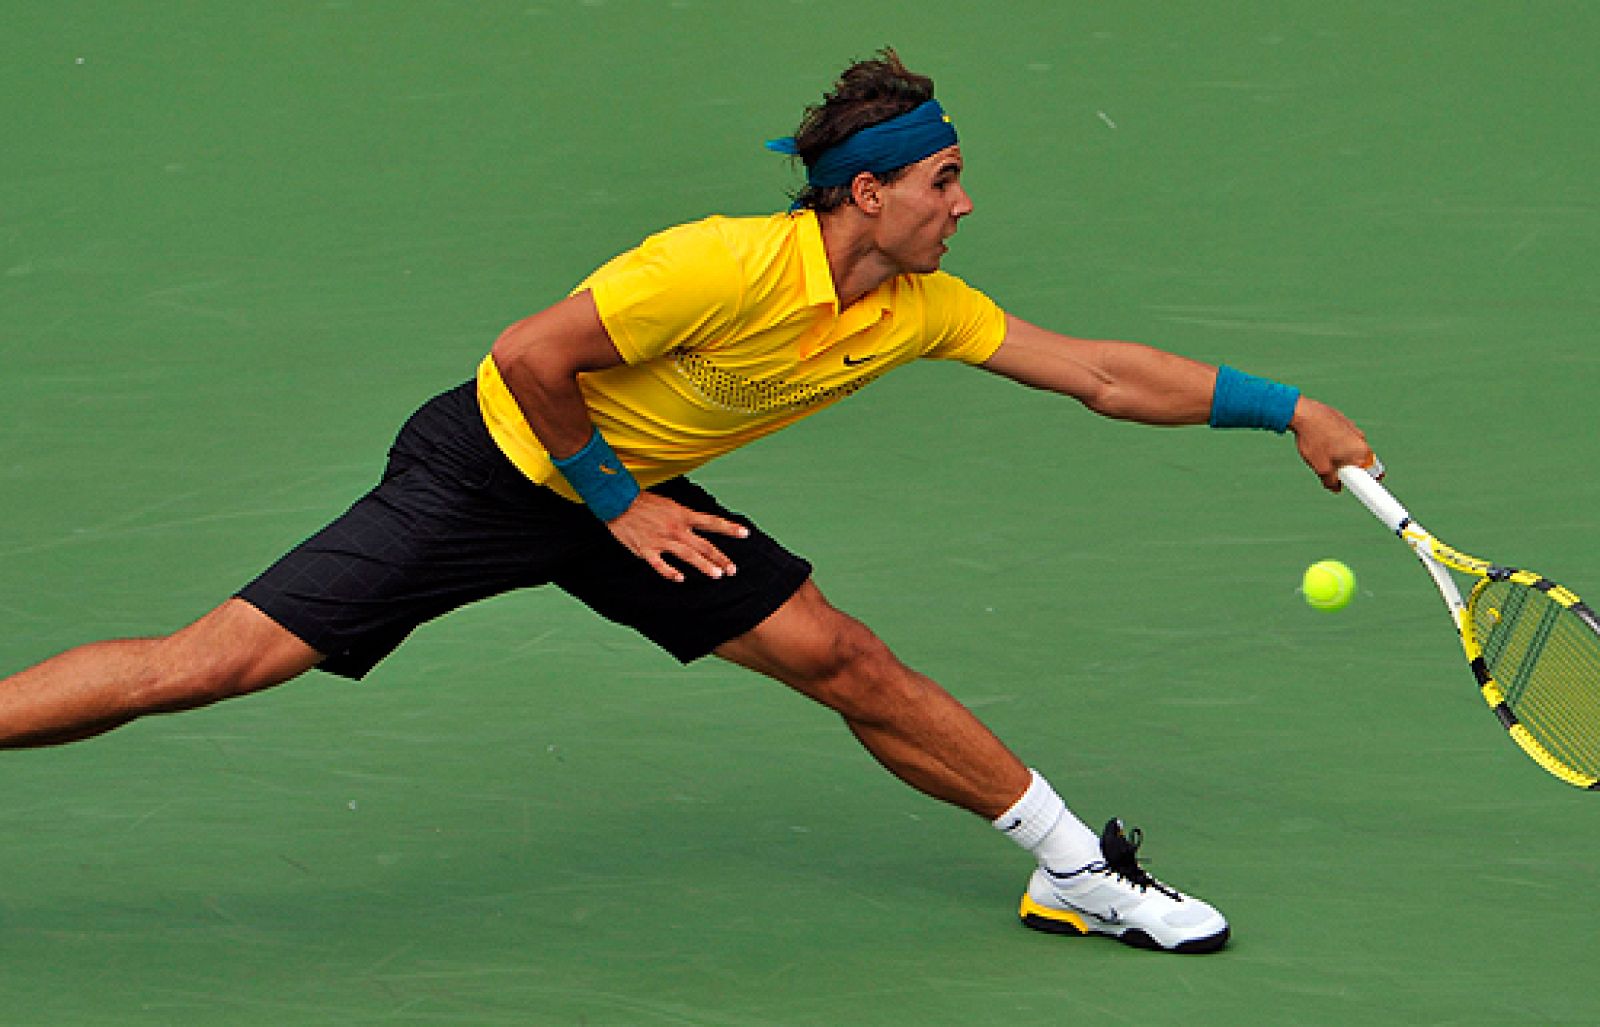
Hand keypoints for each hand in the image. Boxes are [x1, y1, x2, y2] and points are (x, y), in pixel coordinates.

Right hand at [605, 492, 750, 582]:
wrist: (617, 501)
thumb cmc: (643, 502)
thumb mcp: (669, 504)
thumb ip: (684, 517)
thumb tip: (698, 525)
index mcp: (682, 515)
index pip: (712, 522)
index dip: (729, 528)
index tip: (745, 533)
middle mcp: (676, 528)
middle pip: (704, 545)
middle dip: (720, 558)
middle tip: (732, 570)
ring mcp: (661, 540)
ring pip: (688, 555)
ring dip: (704, 566)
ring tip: (717, 576)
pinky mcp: (646, 550)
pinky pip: (660, 564)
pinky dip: (670, 572)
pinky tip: (680, 579)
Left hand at [1289, 398, 1377, 491]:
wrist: (1303, 414)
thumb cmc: (1314, 441)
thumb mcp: (1321, 468)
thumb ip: (1331, 481)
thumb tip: (1336, 488)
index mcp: (1362, 452)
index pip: (1375, 473)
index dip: (1366, 482)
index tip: (1357, 485)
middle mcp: (1362, 440)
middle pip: (1360, 461)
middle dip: (1348, 468)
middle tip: (1332, 471)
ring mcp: (1354, 428)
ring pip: (1350, 449)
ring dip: (1339, 455)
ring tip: (1321, 453)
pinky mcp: (1344, 421)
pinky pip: (1343, 438)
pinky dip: (1334, 442)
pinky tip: (1319, 441)